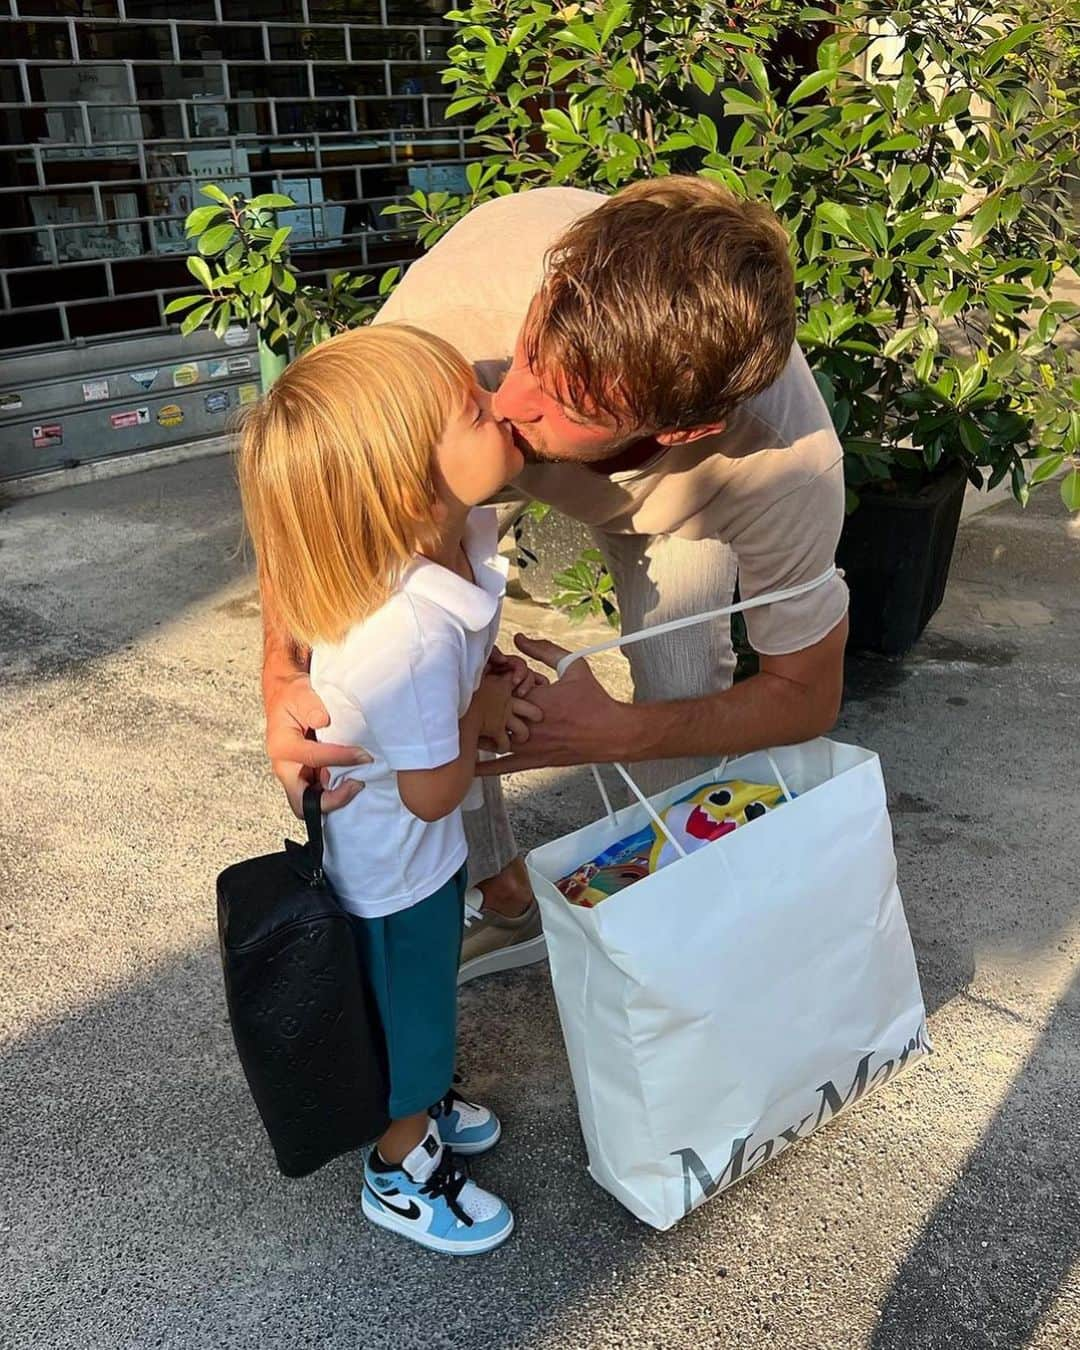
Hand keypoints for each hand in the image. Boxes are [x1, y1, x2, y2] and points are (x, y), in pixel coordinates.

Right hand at [265, 671, 370, 817]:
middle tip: (357, 784)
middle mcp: (285, 767)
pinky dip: (337, 792)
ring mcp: (296, 774)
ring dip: (336, 798)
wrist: (287, 697)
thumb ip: (311, 706)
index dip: (341, 758)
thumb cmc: (293, 696)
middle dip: (331, 799)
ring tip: (358, 781)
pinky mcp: (306, 775)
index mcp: (282, 747)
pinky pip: (321, 793)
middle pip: (302, 802)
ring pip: (313, 803)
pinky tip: (353, 779)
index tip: (363, 755)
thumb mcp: (301, 694)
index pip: (313, 759)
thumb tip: (322, 720)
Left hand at [476, 634, 636, 773]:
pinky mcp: (534, 760)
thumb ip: (544, 650)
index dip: (491, 683)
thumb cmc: (594, 700)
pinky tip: (469, 768)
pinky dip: (485, 767)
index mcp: (533, 698)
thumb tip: (520, 639)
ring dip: (477, 734)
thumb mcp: (573, 666)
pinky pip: (504, 766)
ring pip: (492, 740)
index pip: (499, 688)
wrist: (611, 732)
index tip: (487, 679)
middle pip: (490, 715)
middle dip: (479, 708)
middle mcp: (527, 723)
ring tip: (459, 729)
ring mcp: (529, 744)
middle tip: (466, 702)